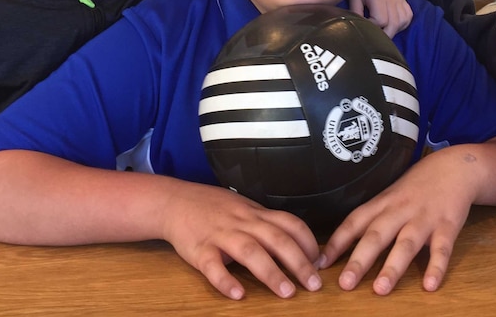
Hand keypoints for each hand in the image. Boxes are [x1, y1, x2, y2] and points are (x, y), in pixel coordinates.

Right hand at [163, 182, 321, 299]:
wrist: (175, 202)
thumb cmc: (214, 208)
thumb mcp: (245, 208)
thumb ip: (268, 224)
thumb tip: (298, 244)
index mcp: (256, 213)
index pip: (290, 224)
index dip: (309, 242)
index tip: (320, 262)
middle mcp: (243, 222)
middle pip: (276, 239)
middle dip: (298, 262)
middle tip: (314, 284)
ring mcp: (221, 235)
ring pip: (250, 251)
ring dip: (270, 273)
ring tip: (287, 292)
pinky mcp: (199, 250)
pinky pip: (213, 266)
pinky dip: (225, 281)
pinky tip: (238, 294)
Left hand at [318, 147, 473, 294]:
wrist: (454, 167)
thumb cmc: (416, 186)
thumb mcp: (390, 194)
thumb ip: (371, 217)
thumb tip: (341, 243)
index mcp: (383, 203)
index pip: (354, 221)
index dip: (336, 241)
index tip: (320, 262)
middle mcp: (400, 210)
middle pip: (376, 235)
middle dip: (359, 260)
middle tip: (345, 283)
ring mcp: (424, 218)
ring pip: (406, 244)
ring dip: (392, 267)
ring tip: (380, 289)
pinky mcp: (448, 225)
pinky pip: (442, 248)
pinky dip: (436, 267)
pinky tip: (430, 285)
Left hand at [350, 0, 411, 37]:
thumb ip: (355, 12)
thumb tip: (358, 27)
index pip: (380, 20)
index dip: (372, 28)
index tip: (365, 27)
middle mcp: (392, 0)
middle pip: (393, 25)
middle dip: (384, 35)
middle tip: (375, 37)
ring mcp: (401, 2)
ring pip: (401, 23)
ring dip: (392, 31)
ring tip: (383, 31)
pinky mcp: (406, 5)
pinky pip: (407, 19)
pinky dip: (400, 26)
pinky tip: (391, 26)